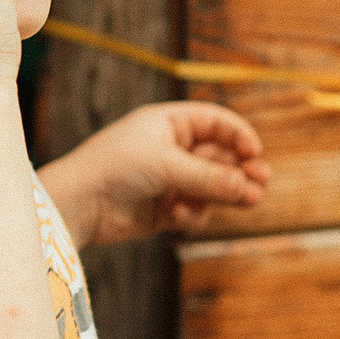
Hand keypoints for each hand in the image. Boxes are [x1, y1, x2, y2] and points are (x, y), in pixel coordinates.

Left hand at [46, 102, 270, 245]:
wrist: (79, 202)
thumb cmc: (115, 168)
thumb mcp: (166, 165)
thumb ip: (209, 177)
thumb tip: (248, 186)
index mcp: (168, 124)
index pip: (216, 123)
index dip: (239, 136)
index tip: (254, 154)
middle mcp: (171, 149)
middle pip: (221, 158)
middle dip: (241, 169)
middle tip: (260, 182)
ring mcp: (169, 180)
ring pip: (212, 186)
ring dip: (227, 193)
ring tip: (248, 200)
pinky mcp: (164, 209)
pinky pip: (194, 209)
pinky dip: (191, 213)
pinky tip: (175, 215)